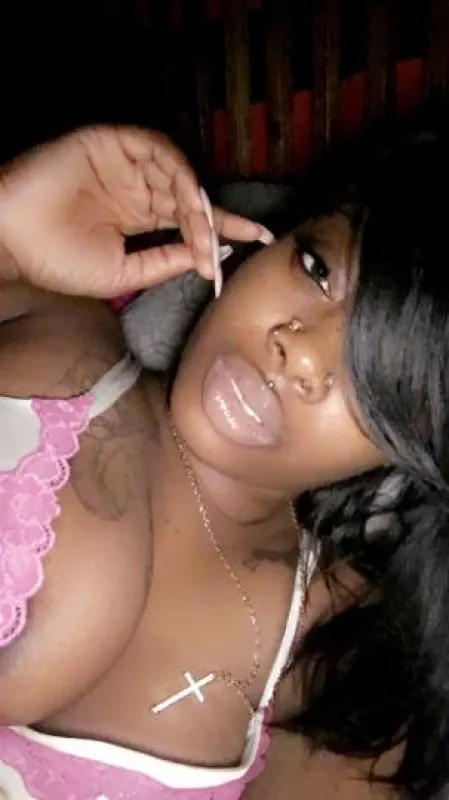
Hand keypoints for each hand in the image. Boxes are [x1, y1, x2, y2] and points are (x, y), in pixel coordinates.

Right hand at [0, 125, 270, 297]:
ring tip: (209, 227)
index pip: (191, 221)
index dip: (225, 228)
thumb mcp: (123, 274)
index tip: (259, 240)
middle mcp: (139, 190)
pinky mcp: (113, 143)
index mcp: (140, 219)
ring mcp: (127, 166)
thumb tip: (206, 259)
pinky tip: (187, 197)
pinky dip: (177, 171)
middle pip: (192, 199)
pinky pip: (156, 150)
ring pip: (179, 175)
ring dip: (198, 202)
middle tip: (241, 238)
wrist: (13, 239)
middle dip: (219, 219)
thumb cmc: (59, 260)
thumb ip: (163, 263)